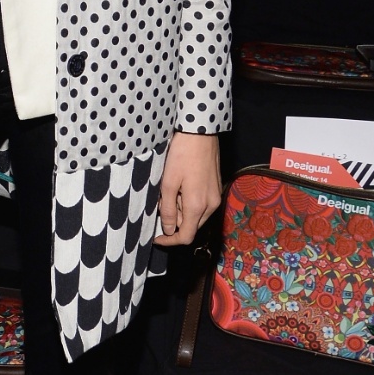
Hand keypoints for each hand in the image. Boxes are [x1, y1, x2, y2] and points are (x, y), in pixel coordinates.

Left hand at [156, 131, 221, 246]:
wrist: (200, 133)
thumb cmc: (181, 155)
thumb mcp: (168, 183)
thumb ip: (168, 210)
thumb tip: (168, 230)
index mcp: (198, 206)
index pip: (186, 236)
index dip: (170, 241)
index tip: (156, 237)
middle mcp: (211, 205)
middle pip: (191, 226)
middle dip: (175, 221)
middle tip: (162, 201)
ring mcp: (215, 197)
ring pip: (196, 216)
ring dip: (181, 210)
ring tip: (172, 189)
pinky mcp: (216, 188)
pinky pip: (201, 205)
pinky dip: (189, 202)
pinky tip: (181, 185)